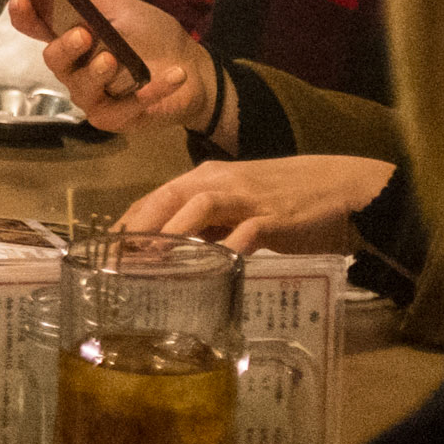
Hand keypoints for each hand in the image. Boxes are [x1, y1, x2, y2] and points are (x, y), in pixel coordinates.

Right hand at [7, 0, 217, 132]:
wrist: (195, 69)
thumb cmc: (153, 35)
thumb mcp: (121, 9)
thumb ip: (87, 2)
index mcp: (73, 37)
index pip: (37, 28)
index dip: (24, 16)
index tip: (20, 0)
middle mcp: (75, 68)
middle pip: (54, 60)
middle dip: (65, 47)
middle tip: (83, 35)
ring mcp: (93, 96)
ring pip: (81, 88)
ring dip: (98, 72)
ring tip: (114, 60)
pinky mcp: (114, 119)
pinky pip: (121, 108)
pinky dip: (148, 92)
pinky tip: (171, 75)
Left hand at [119, 155, 397, 252]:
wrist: (340, 185)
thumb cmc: (284, 201)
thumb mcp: (235, 212)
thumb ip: (206, 227)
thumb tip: (171, 253)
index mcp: (205, 179)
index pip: (154, 197)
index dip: (127, 221)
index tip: (102, 248)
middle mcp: (219, 182)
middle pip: (166, 197)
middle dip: (137, 227)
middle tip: (113, 258)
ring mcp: (246, 196)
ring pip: (197, 206)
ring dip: (171, 231)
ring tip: (148, 258)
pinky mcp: (274, 215)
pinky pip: (246, 230)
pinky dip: (228, 246)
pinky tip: (213, 264)